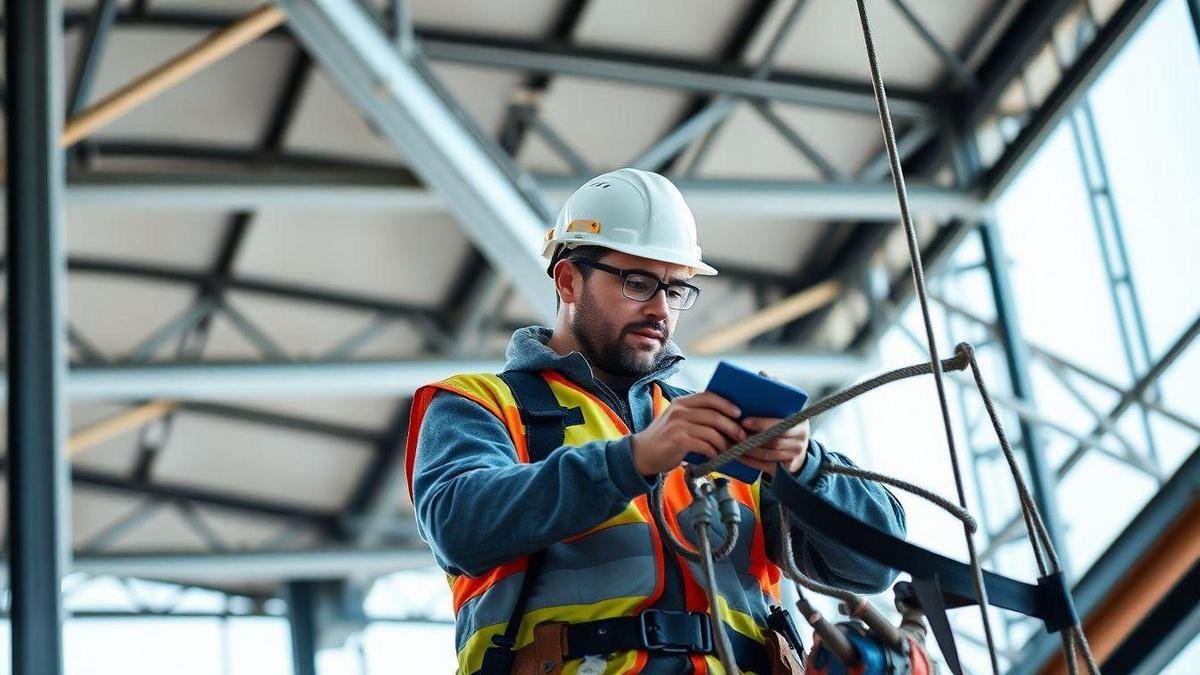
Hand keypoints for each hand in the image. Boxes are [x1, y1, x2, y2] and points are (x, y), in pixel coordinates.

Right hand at [630, 392, 746, 474]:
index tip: (739, 413)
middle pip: (714, 414)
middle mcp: (679, 410)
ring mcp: (678, 425)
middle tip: (742, 436)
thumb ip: (696, 417)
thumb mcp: (678, 421)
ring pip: (711, 431)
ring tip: (729, 450)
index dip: (726, 404)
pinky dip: (713, 452)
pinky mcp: (678, 440)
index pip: (709, 396)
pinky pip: (704, 445)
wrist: (641, 454)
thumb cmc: (665, 439)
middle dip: (732, 426)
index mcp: (681, 402)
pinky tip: (715, 457)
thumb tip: (726, 420)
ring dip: (724, 443)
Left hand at [737, 371, 810, 477]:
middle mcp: (802, 437)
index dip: (762, 423)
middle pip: (775, 440)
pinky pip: (766, 465)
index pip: (781, 422)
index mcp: (800, 420)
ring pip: (768, 453)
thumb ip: (776, 390)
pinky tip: (738, 455)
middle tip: (735, 434)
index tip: (745, 421)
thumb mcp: (784, 407)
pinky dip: (750, 461)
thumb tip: (762, 374)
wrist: (797, 449)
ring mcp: (796, 454)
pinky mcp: (787, 467)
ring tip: (732, 444)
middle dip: (753, 437)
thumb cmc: (784, 422)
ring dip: (749, 450)